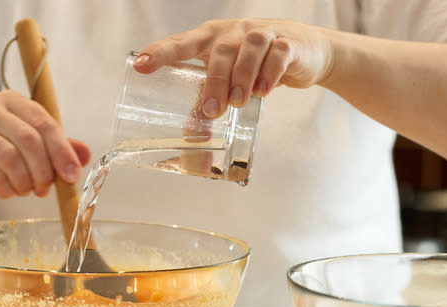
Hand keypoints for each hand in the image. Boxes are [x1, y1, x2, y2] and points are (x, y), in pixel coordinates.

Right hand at [0, 90, 90, 203]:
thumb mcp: (26, 150)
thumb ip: (56, 148)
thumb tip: (86, 154)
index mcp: (10, 101)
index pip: (44, 122)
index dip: (62, 151)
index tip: (73, 175)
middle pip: (29, 139)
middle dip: (45, 170)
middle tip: (46, 189)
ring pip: (11, 158)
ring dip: (25, 182)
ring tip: (26, 190)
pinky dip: (7, 189)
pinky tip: (6, 191)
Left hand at [134, 18, 333, 117]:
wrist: (306, 51)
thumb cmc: (256, 65)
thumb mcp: (230, 78)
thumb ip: (212, 98)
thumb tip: (191, 136)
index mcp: (211, 38)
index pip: (182, 43)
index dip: (161, 52)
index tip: (140, 65)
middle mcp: (234, 31)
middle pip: (221, 52)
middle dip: (214, 82)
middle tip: (211, 112)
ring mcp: (263, 33)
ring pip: (250, 49)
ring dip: (241, 77)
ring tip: (237, 104)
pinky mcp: (288, 43)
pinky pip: (277, 54)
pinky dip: (270, 72)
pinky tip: (263, 91)